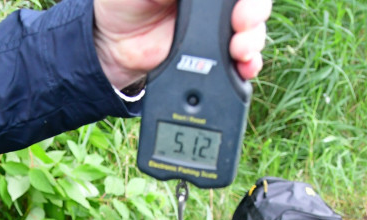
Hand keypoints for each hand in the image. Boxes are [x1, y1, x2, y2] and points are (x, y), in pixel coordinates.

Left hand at [93, 0, 270, 89]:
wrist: (112, 47)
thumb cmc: (124, 2)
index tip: (240, 5)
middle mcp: (215, 5)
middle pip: (253, 6)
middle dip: (254, 14)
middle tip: (242, 23)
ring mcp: (218, 31)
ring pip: (253, 32)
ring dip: (254, 40)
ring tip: (240, 50)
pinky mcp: (215, 59)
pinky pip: (241, 62)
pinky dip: (249, 66)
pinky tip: (244, 67)